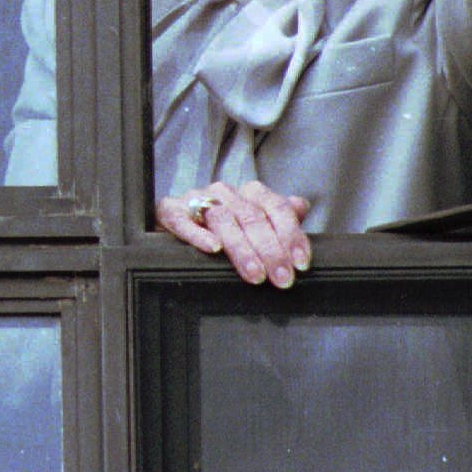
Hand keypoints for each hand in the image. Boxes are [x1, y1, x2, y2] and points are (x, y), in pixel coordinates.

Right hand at [156, 180, 311, 287]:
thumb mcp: (256, 223)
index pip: (276, 208)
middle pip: (252, 217)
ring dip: (241, 249)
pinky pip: (182, 220)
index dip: (291, 235)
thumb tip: (302, 206)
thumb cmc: (224, 229)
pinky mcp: (170, 210)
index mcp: (250, 192)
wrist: (175, 222)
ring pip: (222, 219)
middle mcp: (225, 192)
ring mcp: (196, 199)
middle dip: (270, 250)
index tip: (300, 263)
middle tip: (281, 278)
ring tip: (254, 274)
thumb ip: (280, 217)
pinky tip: (213, 249)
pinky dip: (198, 234)